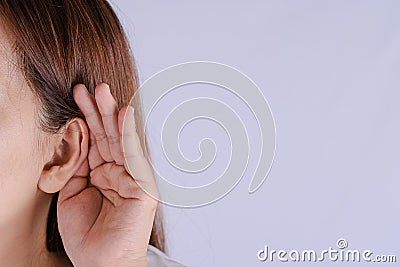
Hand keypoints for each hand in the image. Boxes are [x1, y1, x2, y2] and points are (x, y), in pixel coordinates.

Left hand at [57, 83, 156, 266]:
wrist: (101, 263)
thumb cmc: (87, 234)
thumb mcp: (70, 194)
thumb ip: (74, 166)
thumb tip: (75, 137)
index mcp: (102, 174)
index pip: (95, 141)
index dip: (86, 119)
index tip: (77, 98)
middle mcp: (119, 172)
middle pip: (108, 136)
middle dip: (99, 111)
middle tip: (90, 87)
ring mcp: (133, 177)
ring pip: (121, 141)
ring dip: (112, 115)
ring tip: (102, 91)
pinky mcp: (143, 186)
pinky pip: (134, 156)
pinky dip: (129, 135)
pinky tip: (124, 114)